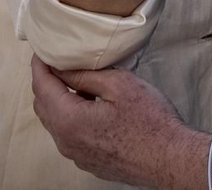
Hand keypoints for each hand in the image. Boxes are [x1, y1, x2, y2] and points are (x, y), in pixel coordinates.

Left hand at [31, 56, 209, 189]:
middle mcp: (66, 142)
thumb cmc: (150, 121)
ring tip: (80, 82)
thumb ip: (85, 75)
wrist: (170, 159)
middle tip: (59, 62)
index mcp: (69, 120)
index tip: (43, 50)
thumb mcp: (119, 85)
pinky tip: (93, 107)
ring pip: (56, 123)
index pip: (41, 86)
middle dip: (47, 82)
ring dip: (60, 101)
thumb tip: (62, 67)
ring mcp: (76, 155)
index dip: (40, 64)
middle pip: (43, 106)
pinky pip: (71, 136)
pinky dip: (72, 118)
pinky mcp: (89, 162)